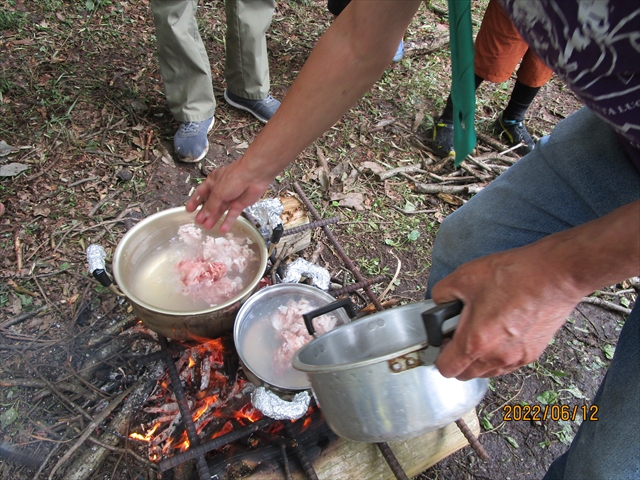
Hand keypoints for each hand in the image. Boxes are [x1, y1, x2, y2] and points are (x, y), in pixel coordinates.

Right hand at [185, 159, 271, 232]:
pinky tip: (222, 229)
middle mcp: (221, 189)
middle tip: (199, 222)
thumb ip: (211, 204)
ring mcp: (231, 197)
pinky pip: (232, 214)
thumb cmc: (234, 178)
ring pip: (220, 210)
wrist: (254, 176)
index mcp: (213, 181)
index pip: (201, 192)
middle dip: (205, 213)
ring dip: (214, 218)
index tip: (189, 210)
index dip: (195, 201)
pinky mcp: (240, 204)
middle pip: (210, 203)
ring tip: (207, 227)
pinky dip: (227, 222)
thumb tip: (205, 215)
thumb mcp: (218, 191)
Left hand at [431, 242, 583, 380]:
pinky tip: (500, 329)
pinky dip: (498, 354)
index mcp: (475, 342)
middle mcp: (496, 357)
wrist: (556, 274)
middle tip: (458, 333)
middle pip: (465, 375)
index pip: (447, 369)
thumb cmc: (514, 275)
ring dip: (478, 359)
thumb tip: (438, 303)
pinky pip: (506, 364)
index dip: (438, 354)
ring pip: (487, 371)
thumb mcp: (465, 276)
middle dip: (457, 358)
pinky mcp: (533, 353)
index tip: (442, 339)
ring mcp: (516, 358)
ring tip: (480, 329)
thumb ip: (442, 293)